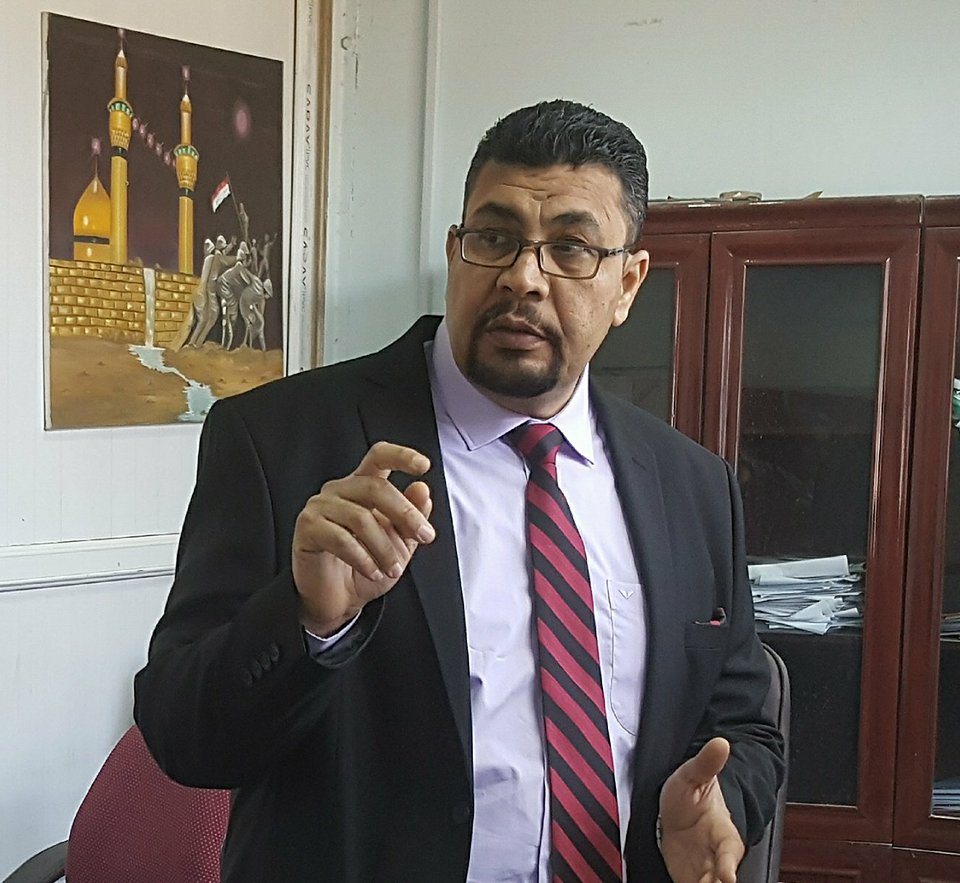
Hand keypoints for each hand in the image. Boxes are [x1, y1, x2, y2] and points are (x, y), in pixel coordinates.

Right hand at [292, 442, 434, 634]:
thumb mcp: (400, 543)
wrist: (339, 600)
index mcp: (363, 486)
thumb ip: (412, 517)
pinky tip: (373, 572)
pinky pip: (340, 538)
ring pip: (360, 517)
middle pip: (376, 487)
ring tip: (394, 569)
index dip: (401, 455)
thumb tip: (422, 490)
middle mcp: (340, 489)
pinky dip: (362, 558)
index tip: (424, 466)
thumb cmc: (368, 566)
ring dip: (384, 547)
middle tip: (425, 536)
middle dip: (405, 514)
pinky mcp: (307, 527)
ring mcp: (320, 506)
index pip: (379, 457)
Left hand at [658, 737, 744, 882]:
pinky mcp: (688, 880)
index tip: (727, 876)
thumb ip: (706, 763)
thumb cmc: (689, 795)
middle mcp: (717, 856)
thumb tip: (721, 743)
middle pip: (722, 878)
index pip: (729, 850)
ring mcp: (704, 871)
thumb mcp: (692, 776)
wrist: (674, 812)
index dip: (728, 863)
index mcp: (723, 832)